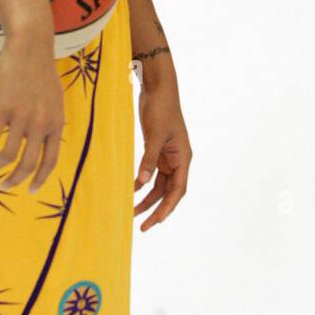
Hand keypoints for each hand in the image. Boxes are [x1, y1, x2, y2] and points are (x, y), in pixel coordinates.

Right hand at [0, 26, 63, 192]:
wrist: (31, 48)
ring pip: (9, 154)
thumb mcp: (54, 100)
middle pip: (28, 163)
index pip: (51, 160)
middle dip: (16, 180)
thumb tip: (41, 140)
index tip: (31, 190)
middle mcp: (41, 124)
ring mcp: (23, 117)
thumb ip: (49, 121)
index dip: (40, 178)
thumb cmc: (41, 73)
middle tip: (6, 185)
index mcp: (56, 123)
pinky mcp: (4, 108)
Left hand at [133, 77, 191, 229]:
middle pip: (168, 192)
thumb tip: (140, 183)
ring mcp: (167, 156)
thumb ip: (148, 160)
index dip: (167, 208)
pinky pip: (151, 172)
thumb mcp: (154, 135)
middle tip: (142, 227)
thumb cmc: (161, 109)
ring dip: (147, 198)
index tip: (155, 222)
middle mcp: (178, 160)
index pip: (178, 190)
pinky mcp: (156, 150)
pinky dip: (141, 182)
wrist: (157, 88)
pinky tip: (130, 189)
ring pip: (159, 185)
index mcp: (183, 158)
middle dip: (155, 209)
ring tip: (132, 212)